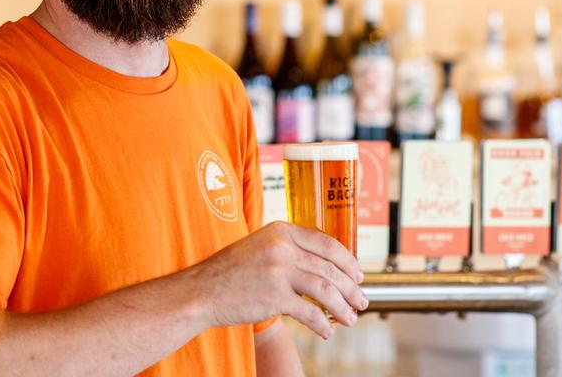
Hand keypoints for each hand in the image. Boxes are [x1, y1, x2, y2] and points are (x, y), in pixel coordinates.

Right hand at [184, 221, 366, 338]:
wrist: (201, 291)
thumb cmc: (230, 272)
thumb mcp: (260, 246)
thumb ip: (289, 249)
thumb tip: (324, 267)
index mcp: (281, 231)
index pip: (328, 243)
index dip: (348, 261)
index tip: (358, 274)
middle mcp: (282, 247)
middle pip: (331, 268)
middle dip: (351, 288)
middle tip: (361, 301)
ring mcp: (278, 271)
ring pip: (326, 290)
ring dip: (343, 307)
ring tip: (350, 318)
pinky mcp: (274, 296)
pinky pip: (310, 312)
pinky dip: (323, 324)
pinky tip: (326, 331)